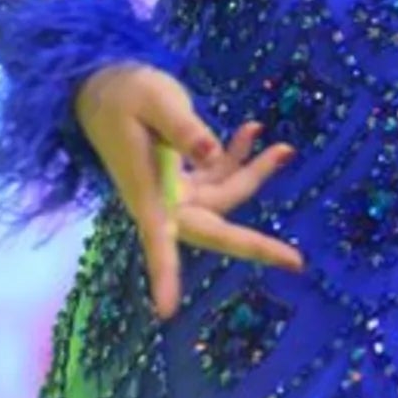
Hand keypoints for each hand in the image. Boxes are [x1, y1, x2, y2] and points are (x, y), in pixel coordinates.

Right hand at [75, 63, 299, 322]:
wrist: (101, 86)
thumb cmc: (122, 93)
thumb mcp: (155, 100)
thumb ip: (184, 128)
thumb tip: (213, 154)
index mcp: (145, 190)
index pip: (156, 237)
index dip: (162, 274)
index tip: (166, 311)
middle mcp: (160, 200)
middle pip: (213, 230)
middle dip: (255, 244)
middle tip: (296, 261)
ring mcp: (172, 192)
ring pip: (223, 197)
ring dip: (253, 175)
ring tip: (283, 147)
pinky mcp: (179, 177)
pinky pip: (217, 176)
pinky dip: (237, 156)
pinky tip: (253, 130)